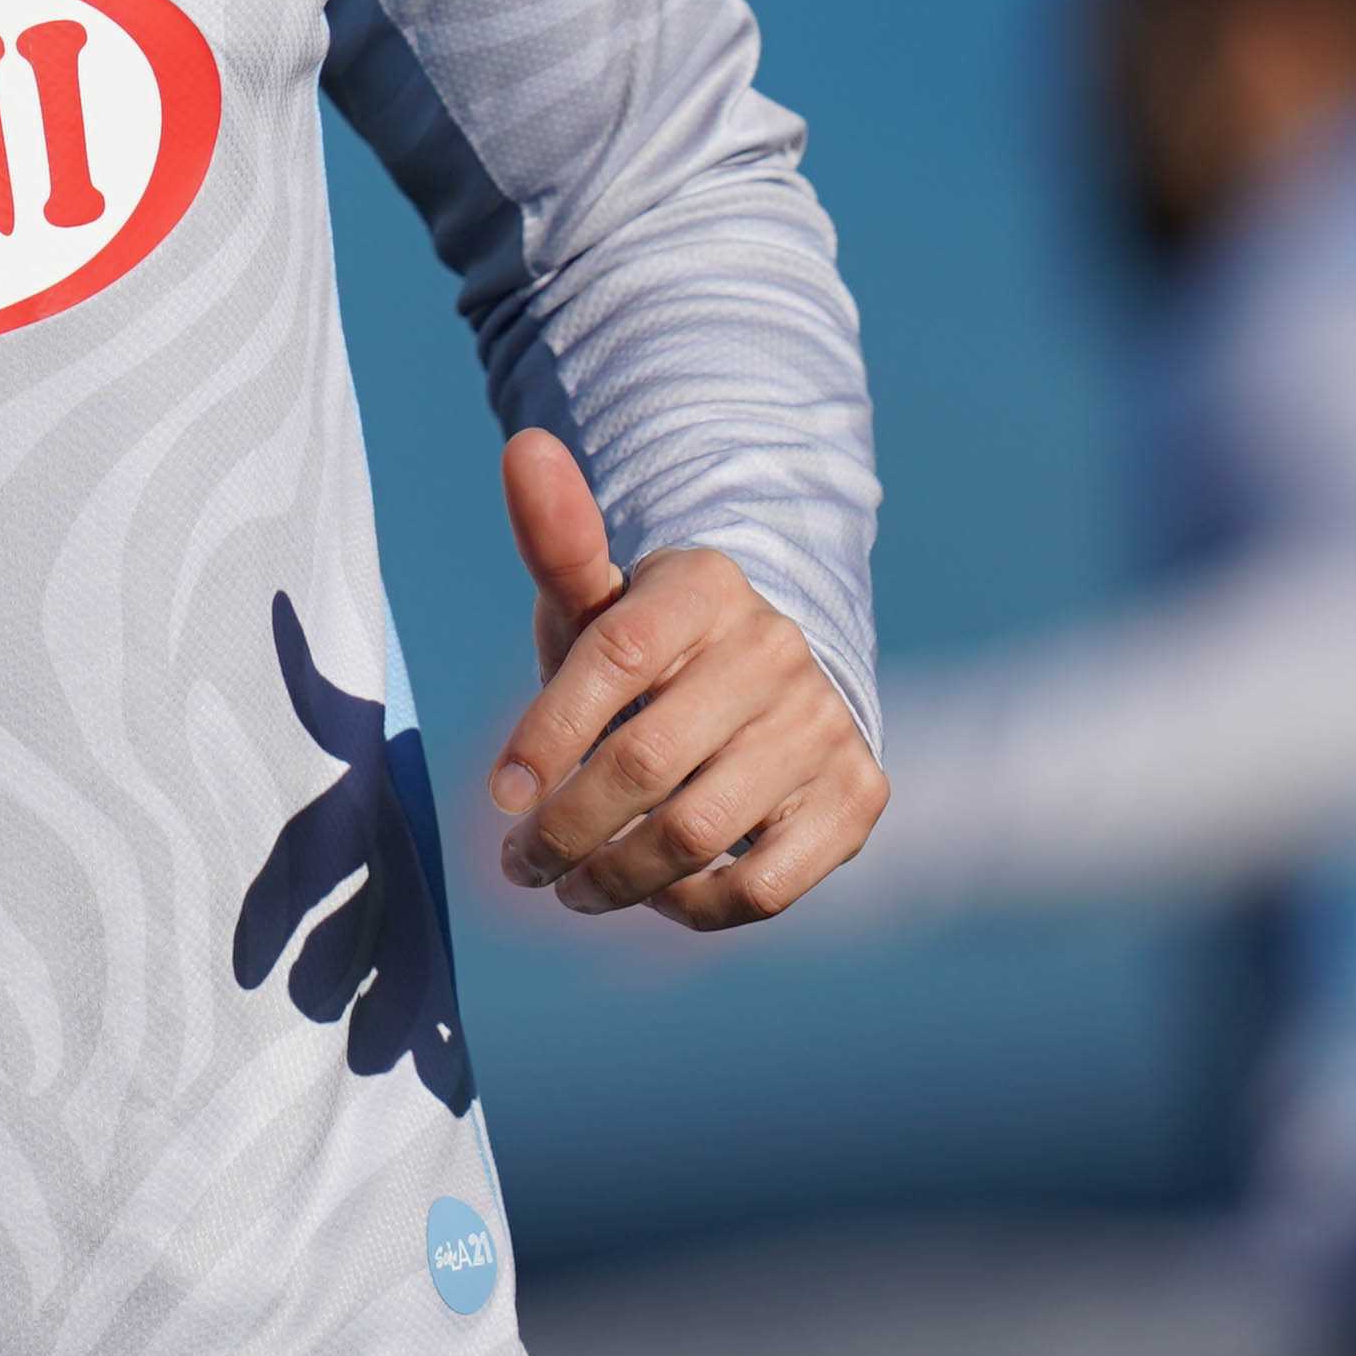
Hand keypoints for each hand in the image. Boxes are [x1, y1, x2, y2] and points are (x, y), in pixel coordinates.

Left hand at [487, 427, 883, 927]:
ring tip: (570, 886)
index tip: (498, 792)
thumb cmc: (654, 651)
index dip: (546, 734)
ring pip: (696, 836)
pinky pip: (762, 886)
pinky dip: (694, 905)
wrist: (773, 684)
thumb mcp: (601, 599)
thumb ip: (558, 541)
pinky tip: (656, 894)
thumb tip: (523, 449)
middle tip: (520, 861)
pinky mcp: (857, 796)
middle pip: (644, 763)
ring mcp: (823, 725)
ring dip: (614, 877)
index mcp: (704, 587)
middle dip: (563, 828)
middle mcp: (773, 650)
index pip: (612, 660)